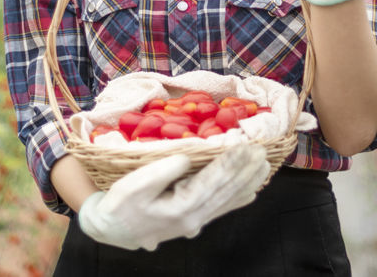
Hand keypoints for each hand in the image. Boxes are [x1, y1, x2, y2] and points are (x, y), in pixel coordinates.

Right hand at [77, 143, 268, 250]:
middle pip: (225, 192)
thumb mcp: (134, 185)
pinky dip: (237, 199)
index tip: (247, 147)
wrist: (112, 229)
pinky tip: (251, 192)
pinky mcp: (193, 220)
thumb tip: (186, 158)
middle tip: (263, 150)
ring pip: (227, 201)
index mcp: (180, 209)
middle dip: (245, 170)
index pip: (212, 183)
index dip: (231, 164)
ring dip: (247, 182)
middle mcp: (193, 219)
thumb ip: (161, 171)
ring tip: (263, 165)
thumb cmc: (121, 204)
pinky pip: (220, 208)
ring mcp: (195, 222)